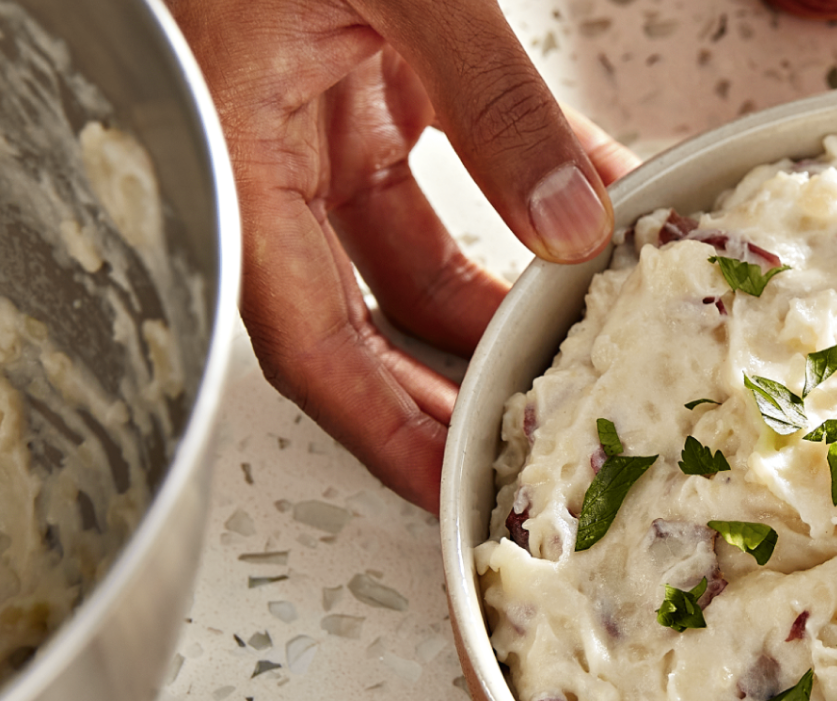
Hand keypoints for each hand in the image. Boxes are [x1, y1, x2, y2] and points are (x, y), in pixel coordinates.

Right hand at [174, 0, 638, 511]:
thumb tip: (575, 225)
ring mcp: (312, 109)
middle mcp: (266, 147)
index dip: (386, 433)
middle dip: (453, 382)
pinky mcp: (356, 70)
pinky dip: (523, 189)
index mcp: (233, 151)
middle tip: (542, 444)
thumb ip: (491, 102)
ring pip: (410, 244)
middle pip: (363, 314)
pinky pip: (443, 161)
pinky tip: (602, 213)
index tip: (457, 495)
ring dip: (503, 290)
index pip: (308, 344)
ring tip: (591, 342)